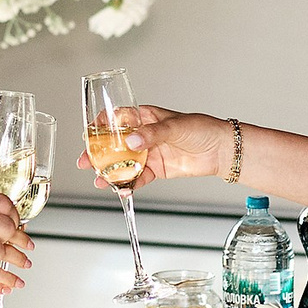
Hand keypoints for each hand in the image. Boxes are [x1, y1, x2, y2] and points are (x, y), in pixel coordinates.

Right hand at [74, 104, 229, 190]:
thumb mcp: (175, 127)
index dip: (100, 126)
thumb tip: (132, 142)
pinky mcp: (157, 169)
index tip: (88, 134)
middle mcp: (144, 135)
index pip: (117, 118)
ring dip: (110, 172)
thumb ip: (152, 134)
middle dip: (98, 153)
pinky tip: (122, 189)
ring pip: (123, 163)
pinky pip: (138, 177)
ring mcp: (149, 153)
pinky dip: (129, 184)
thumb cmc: (202, 129)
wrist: (221, 151)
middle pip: (114, 144)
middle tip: (85, 162)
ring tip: (100, 180)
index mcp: (145, 117)